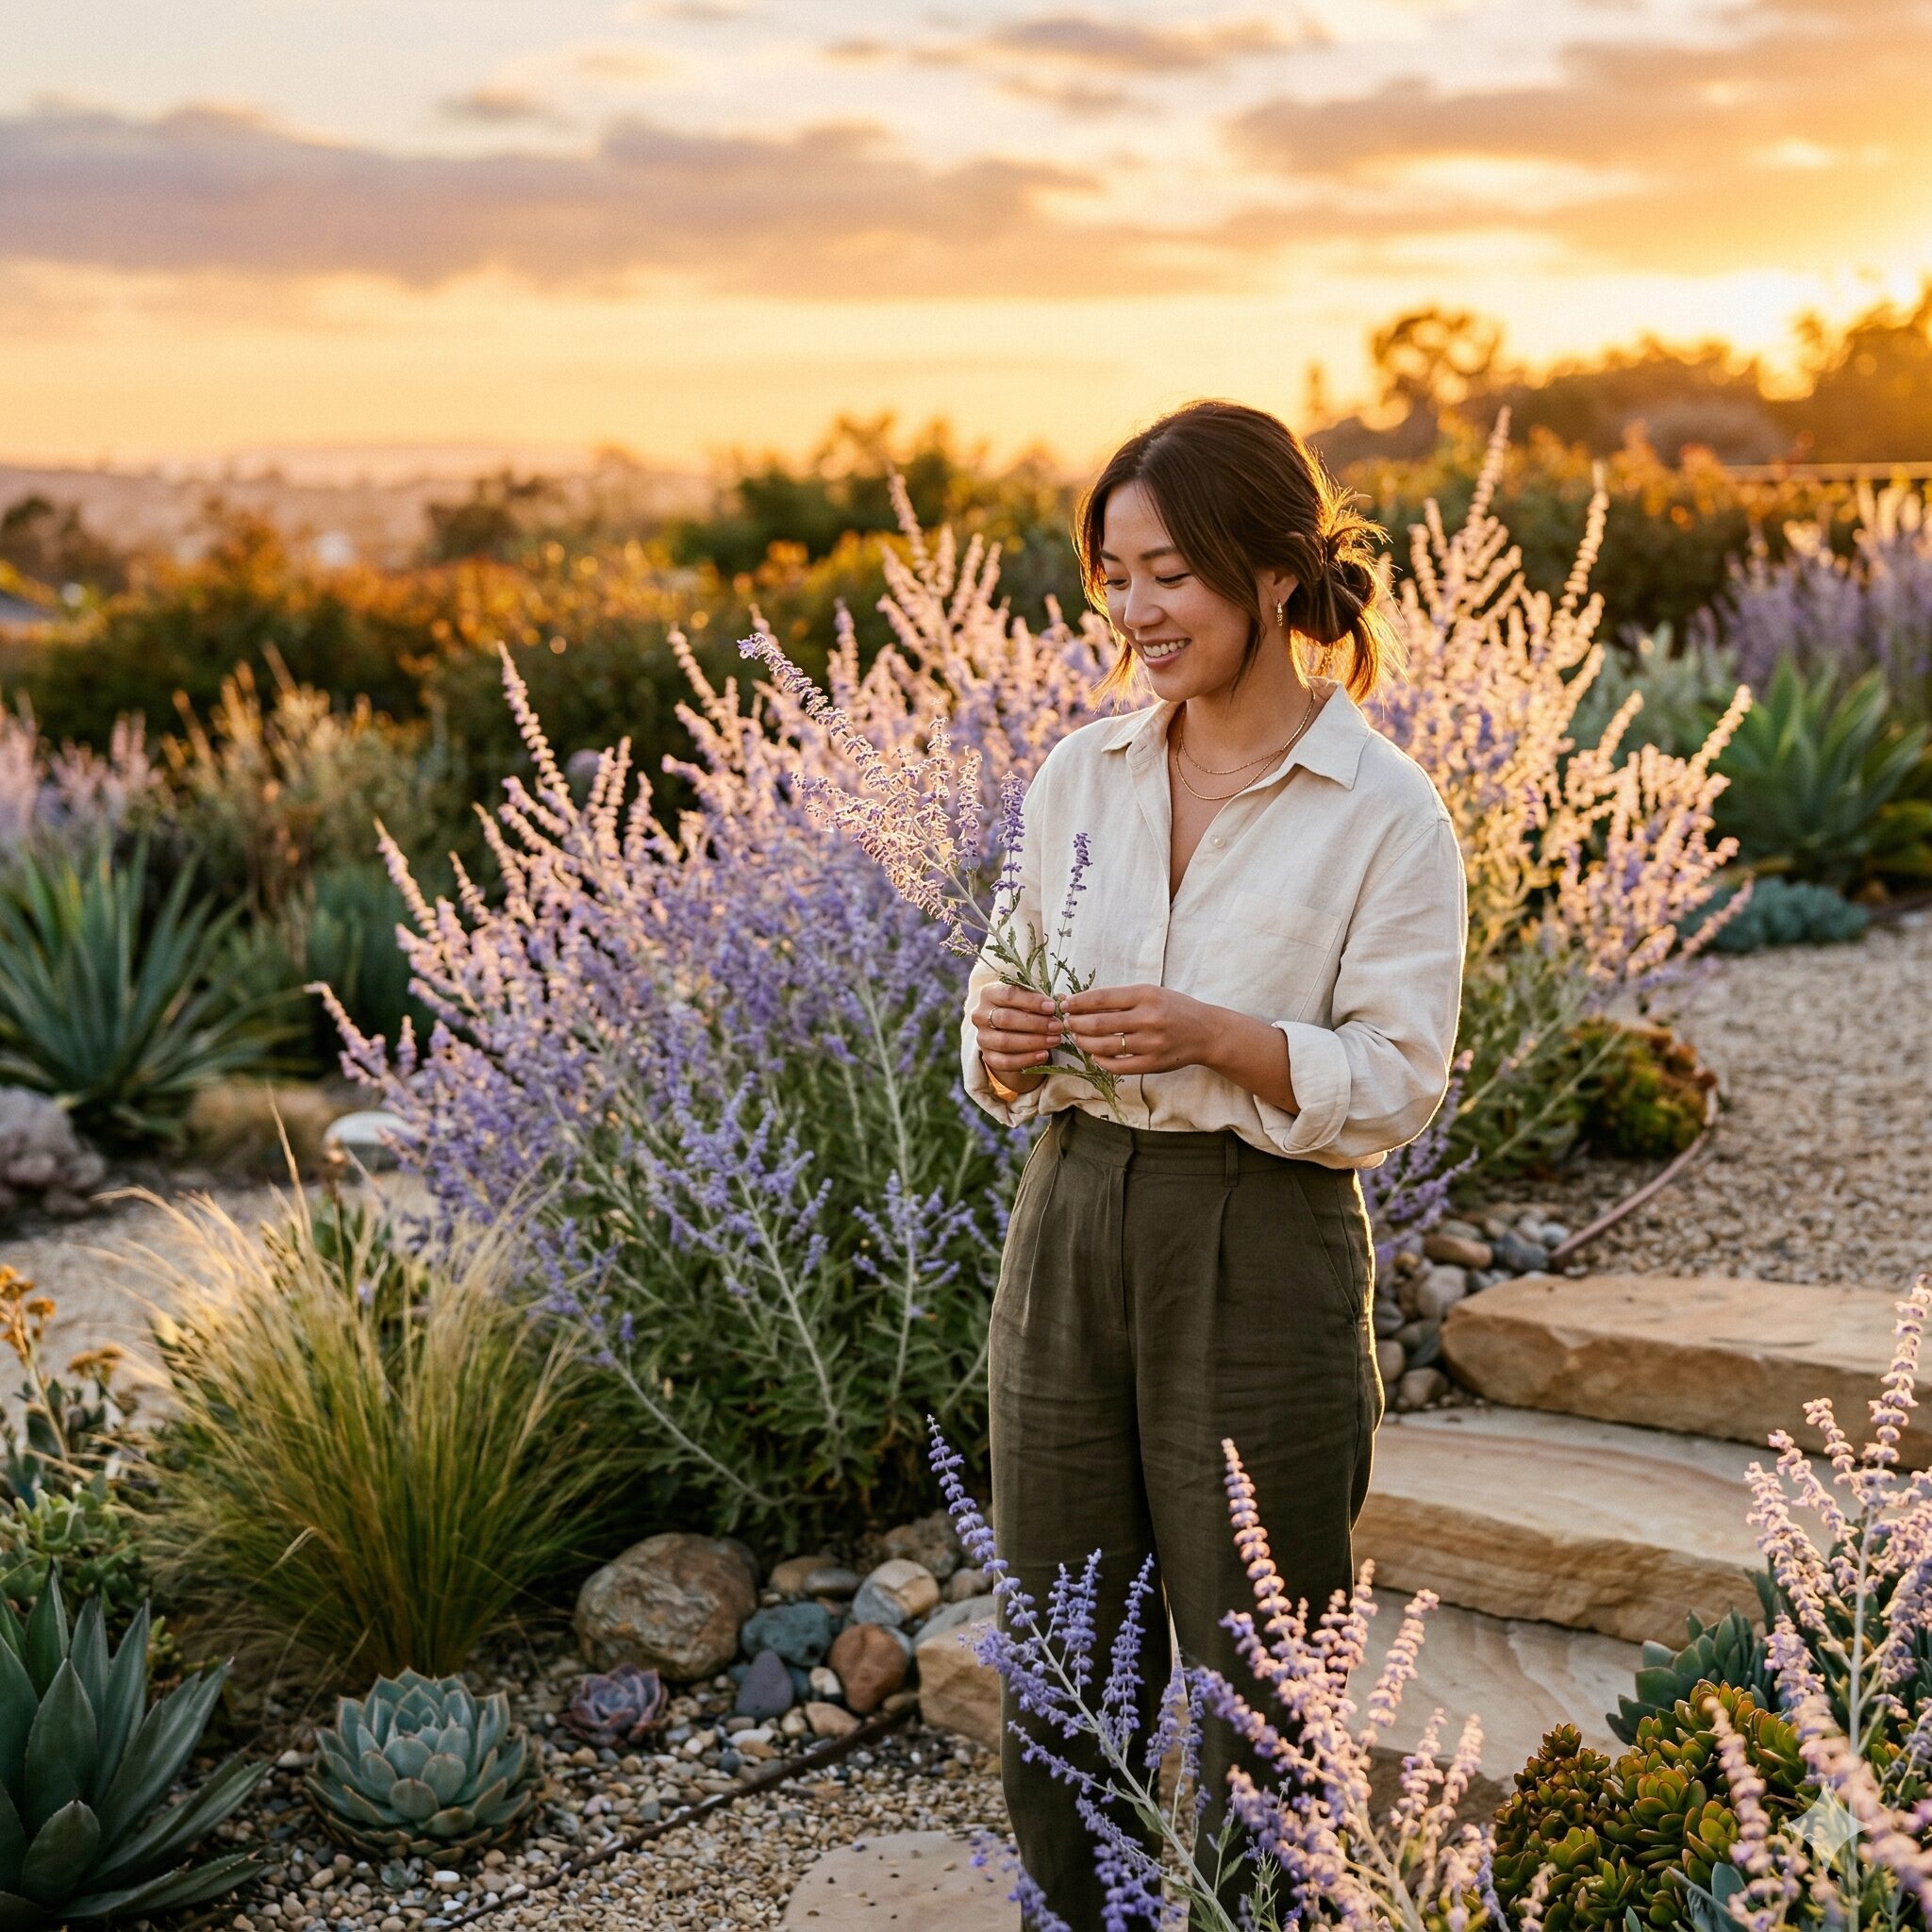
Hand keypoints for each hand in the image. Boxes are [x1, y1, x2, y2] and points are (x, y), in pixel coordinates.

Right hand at [971, 982, 1061, 1083]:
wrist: (1010, 1032)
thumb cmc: (1022, 1010)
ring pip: (1005, 1042)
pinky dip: (1026, 1059)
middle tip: (1057, 1026)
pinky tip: (1044, 1055)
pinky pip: (1005, 1062)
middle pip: (1006, 1019)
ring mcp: (982, 1038)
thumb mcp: (1031, 1001)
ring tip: (1055, 1040)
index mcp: (989, 994)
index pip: (1008, 995)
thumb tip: (1063, 999)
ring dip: (1033, 1042)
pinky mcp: (987, 1057)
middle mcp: (980, 1015)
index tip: (1052, 1008)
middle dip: (1035, 1024)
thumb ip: (1044, 1000)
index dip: (1031, 1001)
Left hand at [1062, 983, 1220, 1075]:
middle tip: (1066, 1023)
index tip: (1065, 1004)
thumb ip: (1121, 999)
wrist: (1205, 1032)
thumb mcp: (1151, 993)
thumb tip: (1082, 1003)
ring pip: (1104, 1046)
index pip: (1102, 998)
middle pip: (1098, 1024)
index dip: (1078, 1002)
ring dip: (1084, 1042)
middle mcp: (1148, 1019)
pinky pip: (1117, 1066)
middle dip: (1075, 1023)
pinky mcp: (1152, 1064)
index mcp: (1146, 995)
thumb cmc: (1174, 1008)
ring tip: (1077, 1037)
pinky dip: (1100, 1061)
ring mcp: (1150, 1044)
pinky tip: (1094, 1054)